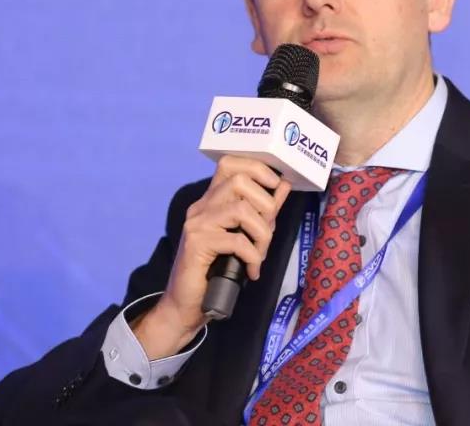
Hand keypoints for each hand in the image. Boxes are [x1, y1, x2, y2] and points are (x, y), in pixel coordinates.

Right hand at [132, 155, 291, 358]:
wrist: (186, 306)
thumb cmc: (216, 271)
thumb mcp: (246, 236)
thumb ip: (262, 211)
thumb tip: (283, 185)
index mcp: (212, 200)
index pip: (230, 164)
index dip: (257, 168)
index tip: (275, 185)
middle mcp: (201, 206)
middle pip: (239, 180)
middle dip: (266, 204)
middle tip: (268, 231)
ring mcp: (196, 223)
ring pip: (241, 209)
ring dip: (261, 233)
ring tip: (260, 254)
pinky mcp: (197, 243)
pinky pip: (236, 240)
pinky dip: (252, 255)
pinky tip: (252, 270)